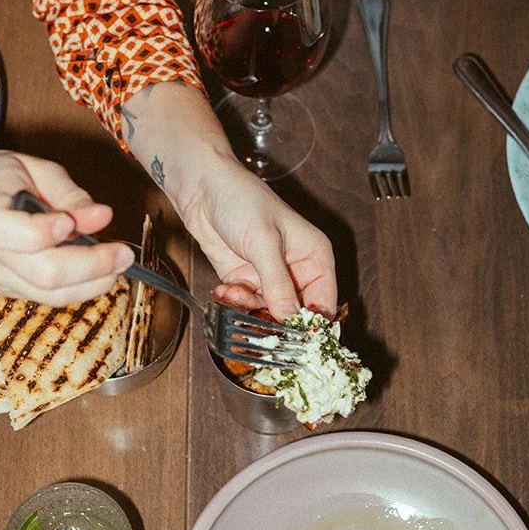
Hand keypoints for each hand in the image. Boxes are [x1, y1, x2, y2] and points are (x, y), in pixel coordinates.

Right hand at [0, 127, 132, 305]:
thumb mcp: (27, 167)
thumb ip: (67, 193)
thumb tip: (102, 216)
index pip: (26, 237)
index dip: (56, 232)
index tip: (75, 221)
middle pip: (45, 275)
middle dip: (93, 267)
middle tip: (124, 253)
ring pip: (49, 296)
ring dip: (92, 284)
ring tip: (117, 264)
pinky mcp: (3, 289)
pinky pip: (45, 298)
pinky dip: (76, 287)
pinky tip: (94, 270)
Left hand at [179, 157, 337, 318]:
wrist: (203, 188)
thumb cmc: (242, 201)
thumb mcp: (264, 243)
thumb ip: (278, 284)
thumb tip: (291, 318)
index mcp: (315, 256)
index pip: (324, 302)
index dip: (312, 325)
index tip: (295, 340)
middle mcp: (296, 270)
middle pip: (296, 313)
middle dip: (275, 321)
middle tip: (257, 325)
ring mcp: (269, 277)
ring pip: (267, 313)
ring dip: (248, 309)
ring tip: (233, 292)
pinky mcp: (245, 280)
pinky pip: (244, 304)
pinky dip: (233, 303)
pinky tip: (223, 289)